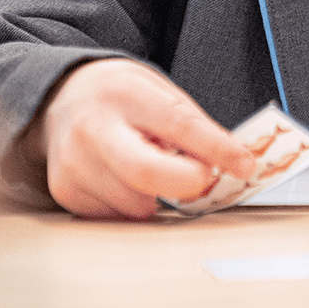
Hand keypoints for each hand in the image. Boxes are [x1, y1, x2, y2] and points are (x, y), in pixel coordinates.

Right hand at [27, 58, 255, 218]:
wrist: (62, 99)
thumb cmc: (121, 97)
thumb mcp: (158, 91)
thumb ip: (193, 125)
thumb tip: (234, 162)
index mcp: (125, 94)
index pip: (179, 124)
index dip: (217, 149)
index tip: (245, 165)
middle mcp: (93, 128)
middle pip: (147, 173)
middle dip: (187, 184)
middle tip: (205, 181)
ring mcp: (73, 163)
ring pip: (135, 204)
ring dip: (159, 197)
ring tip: (154, 169)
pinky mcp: (66, 192)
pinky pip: (116, 216)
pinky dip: (134, 206)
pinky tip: (127, 181)